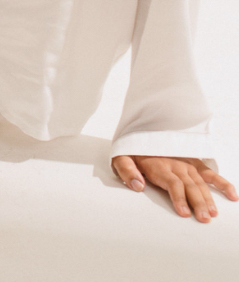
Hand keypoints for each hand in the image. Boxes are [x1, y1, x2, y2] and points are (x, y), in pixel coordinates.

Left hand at [112, 155, 237, 221]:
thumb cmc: (131, 150)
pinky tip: (232, 195)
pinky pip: (209, 172)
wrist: (139, 130)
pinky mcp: (193, 162)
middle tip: (203, 218)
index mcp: (159, 165)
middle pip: (189, 185)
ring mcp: (186, 163)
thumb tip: (137, 185)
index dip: (179, 198)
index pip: (172, 183)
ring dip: (208, 198)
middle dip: (197, 202)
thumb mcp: (121, 158)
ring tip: (213, 214)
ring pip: (200, 182)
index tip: (184, 213)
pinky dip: (221, 183)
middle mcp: (175, 164)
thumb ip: (127, 171)